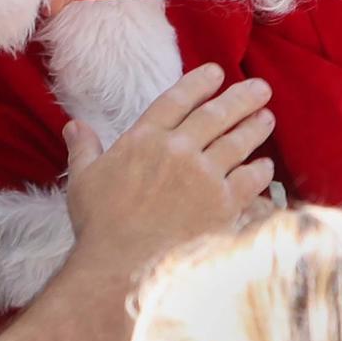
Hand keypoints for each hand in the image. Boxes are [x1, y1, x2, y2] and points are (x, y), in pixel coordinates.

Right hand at [64, 63, 274, 268]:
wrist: (124, 268)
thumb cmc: (100, 225)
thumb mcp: (83, 179)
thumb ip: (83, 148)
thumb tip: (74, 125)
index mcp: (144, 138)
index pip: (176, 100)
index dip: (198, 83)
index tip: (216, 72)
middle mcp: (177, 150)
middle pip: (214, 115)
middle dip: (239, 99)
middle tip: (259, 88)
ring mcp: (203, 177)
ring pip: (236, 144)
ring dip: (254, 128)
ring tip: (267, 118)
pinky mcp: (223, 206)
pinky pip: (248, 182)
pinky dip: (259, 172)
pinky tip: (266, 166)